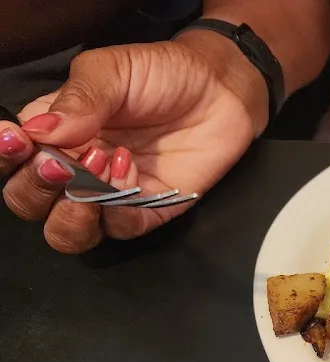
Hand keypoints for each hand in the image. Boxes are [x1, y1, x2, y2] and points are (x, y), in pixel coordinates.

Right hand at [1, 35, 266, 252]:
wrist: (219, 91)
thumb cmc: (160, 75)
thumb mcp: (110, 71)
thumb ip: (76, 99)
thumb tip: (38, 131)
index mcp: (52, 135)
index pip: (11, 162)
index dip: (5, 159)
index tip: (17, 141)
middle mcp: (74, 171)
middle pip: (28, 204)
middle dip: (34, 188)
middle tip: (59, 164)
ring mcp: (110, 197)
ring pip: (66, 233)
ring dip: (70, 211)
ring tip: (95, 169)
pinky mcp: (147, 212)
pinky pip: (119, 229)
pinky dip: (118, 208)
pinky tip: (130, 170)